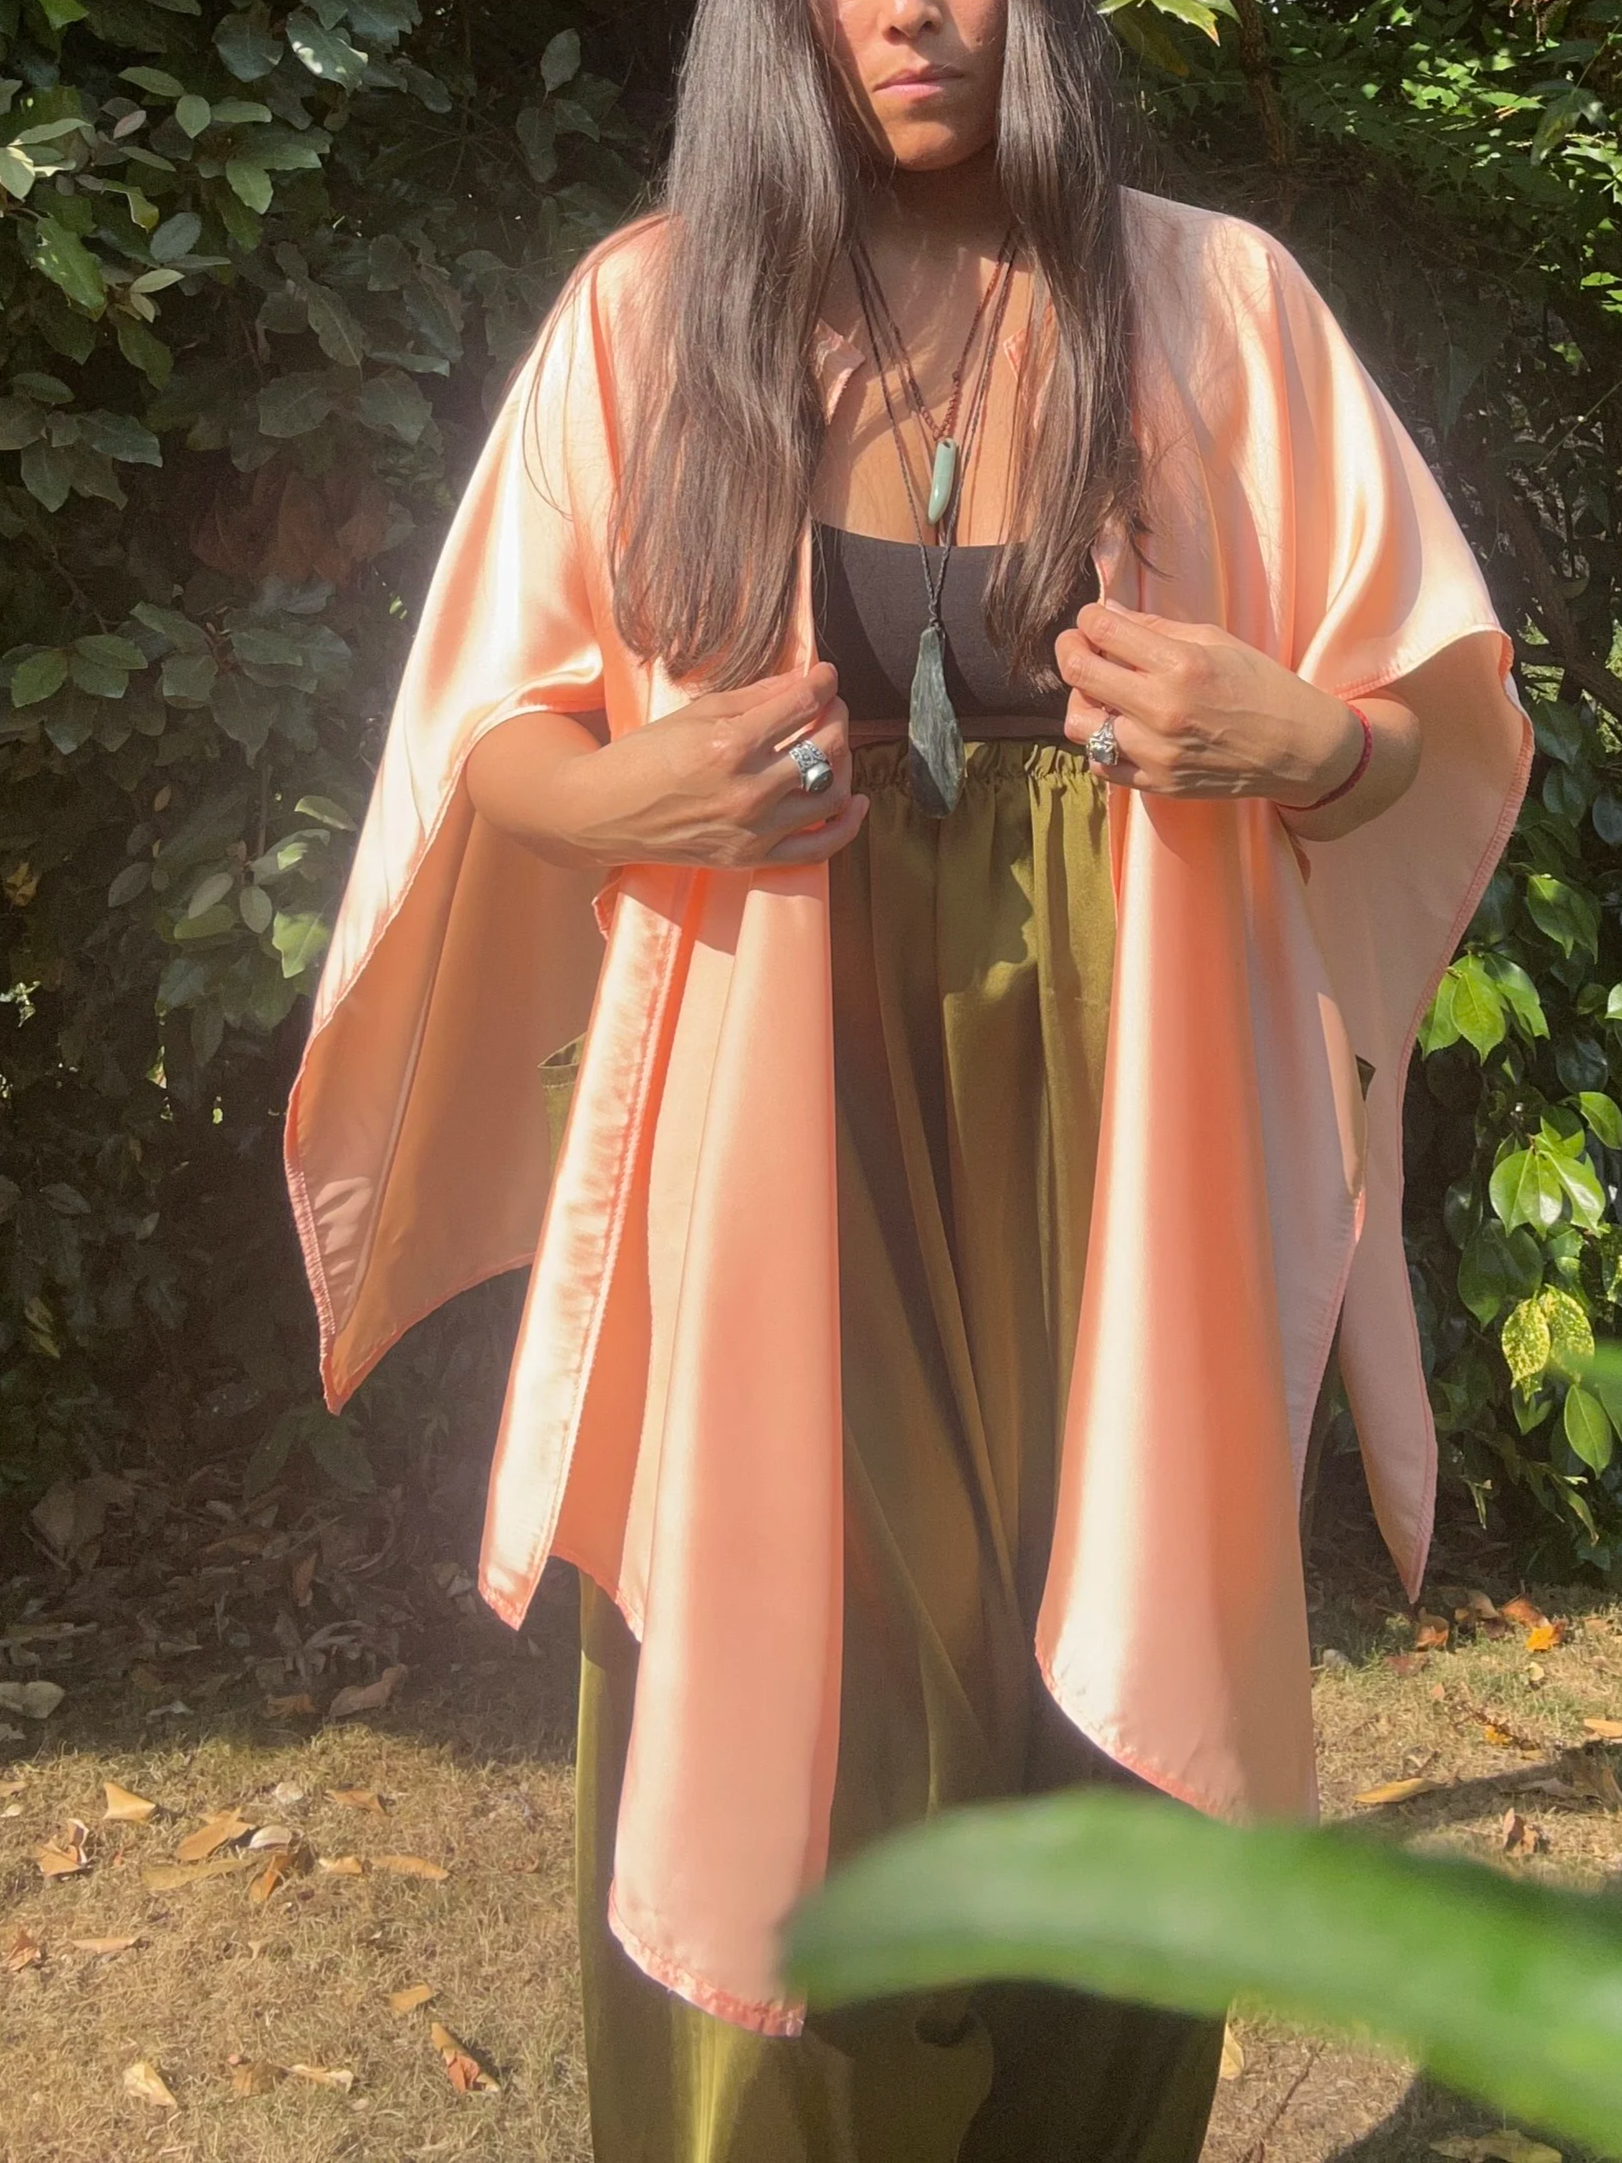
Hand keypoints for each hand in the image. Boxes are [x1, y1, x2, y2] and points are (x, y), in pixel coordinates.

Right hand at [466, 662, 866, 871]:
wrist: (602, 814)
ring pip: (832, 793)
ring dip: (844, 762)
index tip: (827, 675)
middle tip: (829, 706)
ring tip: (831, 747)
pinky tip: (856, 801)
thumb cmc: (643, 757)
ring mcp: (753, 830)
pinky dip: (847, 825)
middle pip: (827, 746)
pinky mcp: (752, 859)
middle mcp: (747, 790)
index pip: (802, 705)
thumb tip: (806, 681)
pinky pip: (820, 847)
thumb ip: (756, 697)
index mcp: (729, 745)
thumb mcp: (696, 714)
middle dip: (837, 717)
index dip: (823, 683)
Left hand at [1055, 601, 1365, 807]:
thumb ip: (1157, 628)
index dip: (1088, 619)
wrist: (1298, 749)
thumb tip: (1110, 613)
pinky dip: (1100, 742)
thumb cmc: (1262, 687)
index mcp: (1180, 665)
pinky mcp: (1155, 783)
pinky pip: (1100, 763)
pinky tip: (1119, 727)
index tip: (1092, 619)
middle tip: (1077, 645)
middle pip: (1079, 674)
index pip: (1104, 631)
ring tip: (1102, 692)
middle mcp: (1161, 710)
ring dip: (1081, 701)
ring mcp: (1154, 752)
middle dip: (1069, 650)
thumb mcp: (1217, 642)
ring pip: (1079, 724)